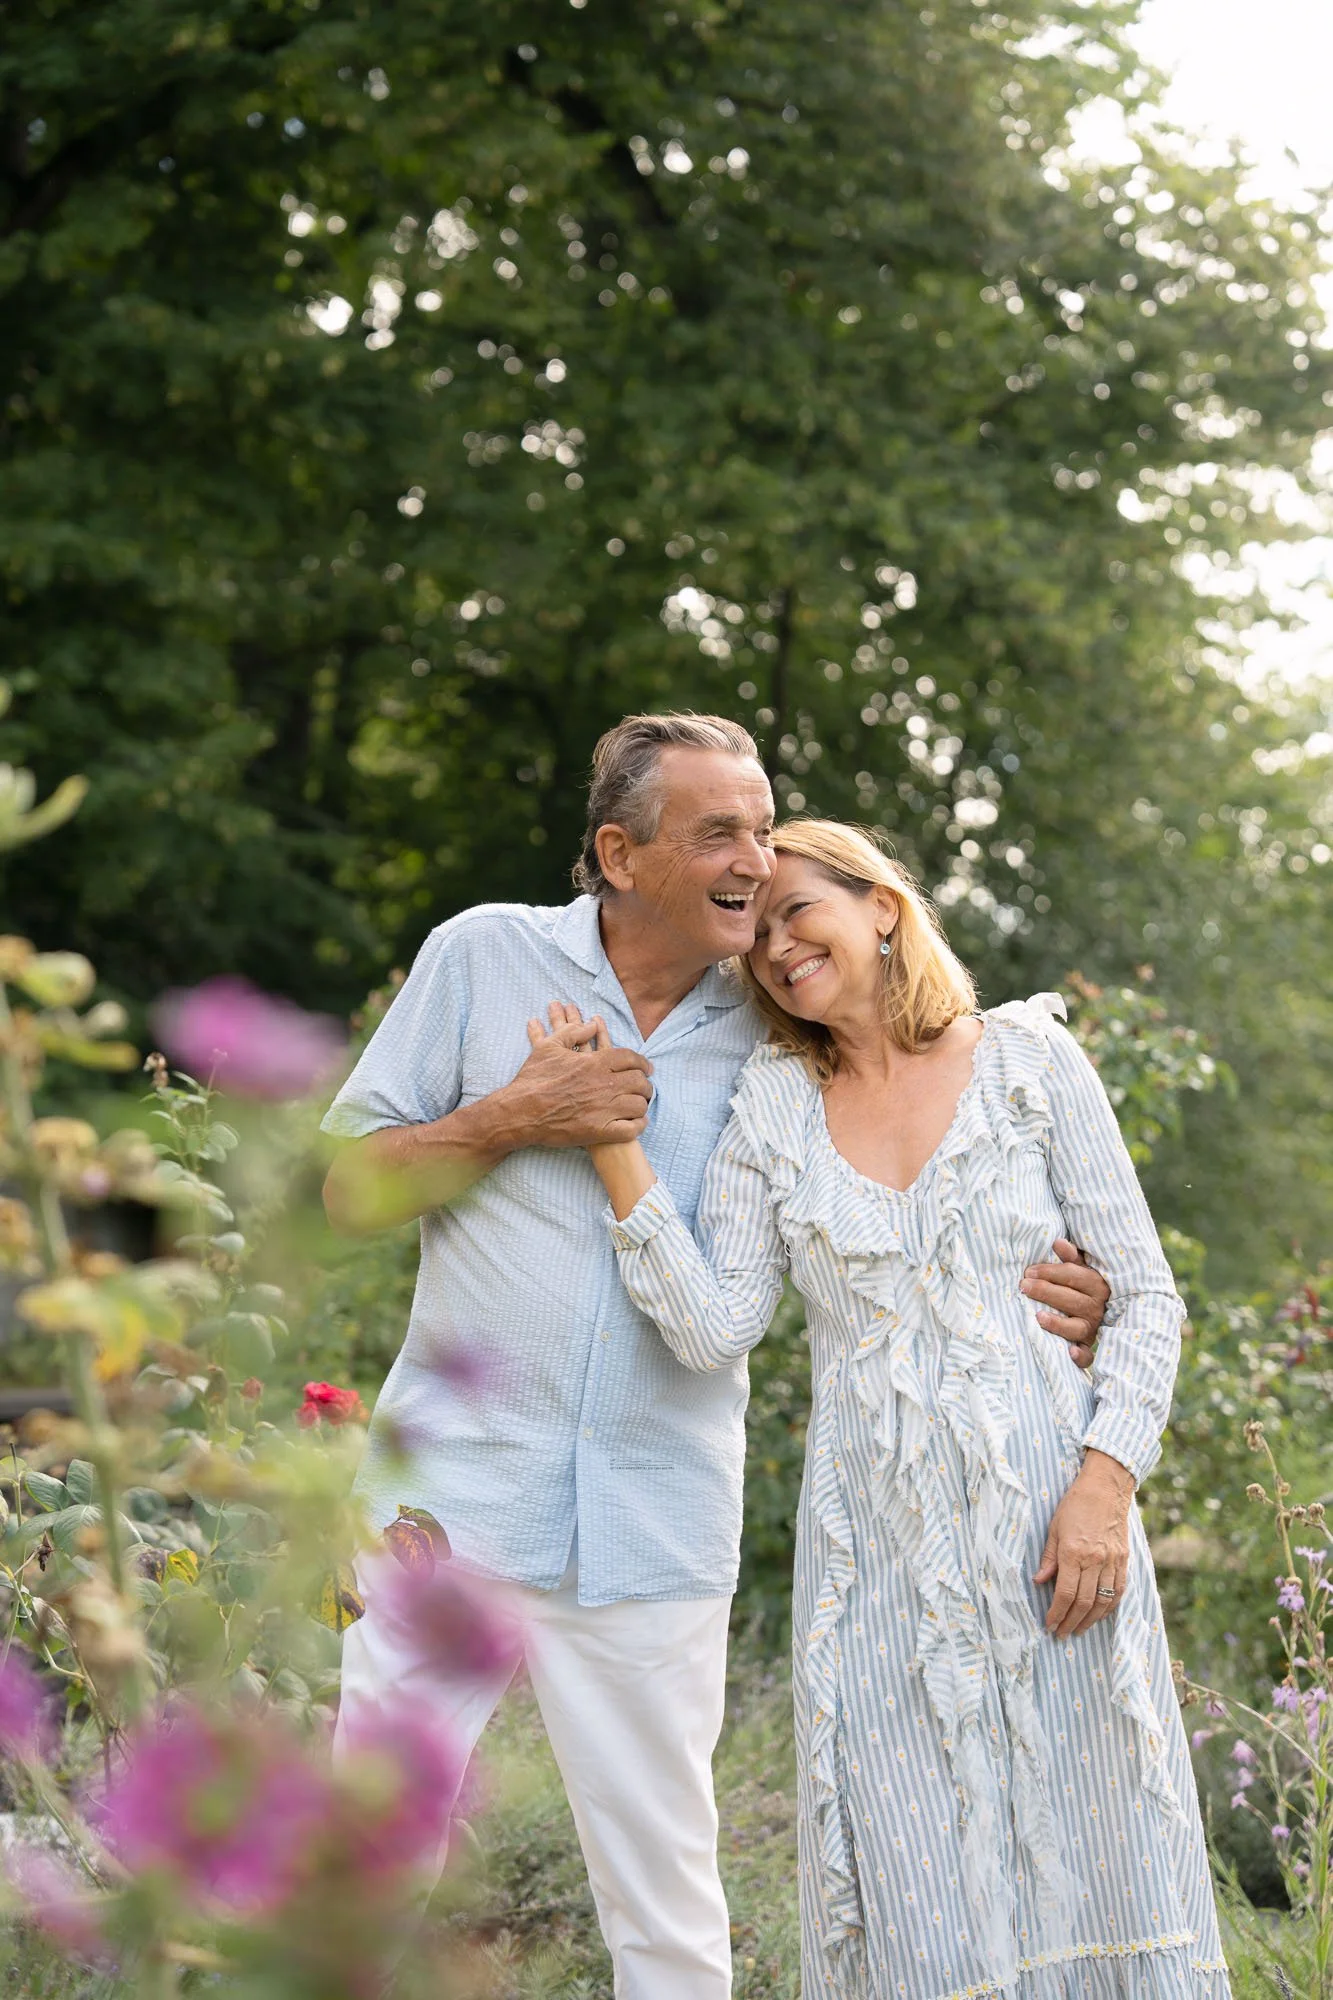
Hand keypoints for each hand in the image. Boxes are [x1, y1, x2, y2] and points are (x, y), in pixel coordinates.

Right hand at [499, 1004, 651, 1148]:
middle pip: (639, 1082)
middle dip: (645, 1085)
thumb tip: (592, 1024)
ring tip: (640, 1105)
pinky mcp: (598, 1131)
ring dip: (642, 1105)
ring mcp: (602, 1109)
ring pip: (638, 1106)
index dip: (643, 1063)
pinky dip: (638, 1126)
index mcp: (595, 1063)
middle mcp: (603, 1084)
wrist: (520, 1112)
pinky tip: (637, 1123)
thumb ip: (573, 1031)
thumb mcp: (549, 1047)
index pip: (631, 1058)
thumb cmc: (533, 1079)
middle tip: (645, 1088)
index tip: (647, 1068)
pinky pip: (630, 1130)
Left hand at [1022, 1237, 1108, 1369]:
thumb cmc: (1082, 1285)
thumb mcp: (1081, 1268)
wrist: (1102, 1308)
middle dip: (1046, 1292)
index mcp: (1096, 1284)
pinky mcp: (1088, 1346)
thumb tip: (1058, 1242)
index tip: (1028, 1271)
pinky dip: (1081, 1356)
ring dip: (1058, 1324)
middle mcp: (1097, 1307)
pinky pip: (1088, 1356)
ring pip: (1077, 1327)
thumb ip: (1071, 1257)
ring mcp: (1093, 1328)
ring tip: (1037, 1317)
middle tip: (1023, 1286)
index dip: (1050, 1273)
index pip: (1074, 1276)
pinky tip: (1070, 1352)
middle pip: (1072, 1300)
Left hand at [1033, 1449, 1132, 1638]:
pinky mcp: (1124, 1560)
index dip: (1056, 1613)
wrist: (1106, 1489)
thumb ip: (1049, 1557)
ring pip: (1103, 1601)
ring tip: (1078, 1630)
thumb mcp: (1054, 1527)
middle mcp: (1095, 1560)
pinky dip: (1109, 1607)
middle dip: (1071, 1622)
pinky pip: (1119, 1591)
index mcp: (1073, 1552)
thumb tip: (1039, 1581)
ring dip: (1090, 1620)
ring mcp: (1112, 1561)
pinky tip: (1100, 1615)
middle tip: (1062, 1634)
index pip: (1065, 1593)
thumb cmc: (1075, 1505)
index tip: (1050, 1625)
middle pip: (1084, 1602)